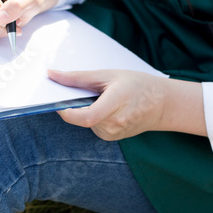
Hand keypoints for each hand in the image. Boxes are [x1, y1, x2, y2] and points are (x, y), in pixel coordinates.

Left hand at [48, 69, 206, 139]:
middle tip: (87, 90)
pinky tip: (108, 107)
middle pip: (82, 117)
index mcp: (116, 102)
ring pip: (86, 121)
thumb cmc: (136, 84)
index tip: (56, 100)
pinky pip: (93, 126)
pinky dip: (94, 115)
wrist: (161, 104)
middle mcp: (114, 122)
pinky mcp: (111, 138)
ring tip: (104, 97)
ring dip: (86, 109)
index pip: (86, 116)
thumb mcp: (109, 74)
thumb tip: (51, 74)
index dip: (67, 111)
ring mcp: (113, 133)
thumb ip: (78, 77)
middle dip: (76, 104)